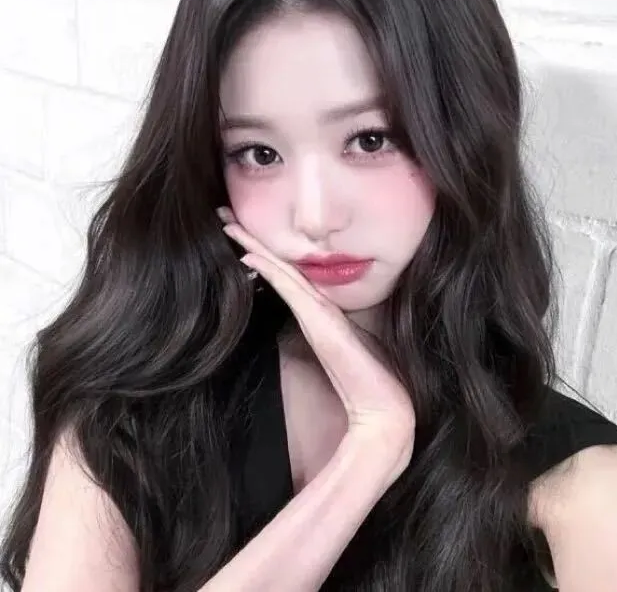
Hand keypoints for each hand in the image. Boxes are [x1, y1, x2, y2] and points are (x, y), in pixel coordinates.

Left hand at [216, 206, 414, 477]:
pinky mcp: (322, 322)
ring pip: (282, 270)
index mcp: (323, 312)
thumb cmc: (367, 387)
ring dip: (254, 246)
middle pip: (281, 264)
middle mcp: (320, 306)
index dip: (264, 252)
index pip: (288, 275)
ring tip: (229, 224)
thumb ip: (326, 335)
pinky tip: (249, 256)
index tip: (240, 234)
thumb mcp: (340, 354)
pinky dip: (270, 270)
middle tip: (224, 214)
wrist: (381, 412)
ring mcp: (321, 312)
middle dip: (252, 239)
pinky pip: (290, 289)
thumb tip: (310, 324)